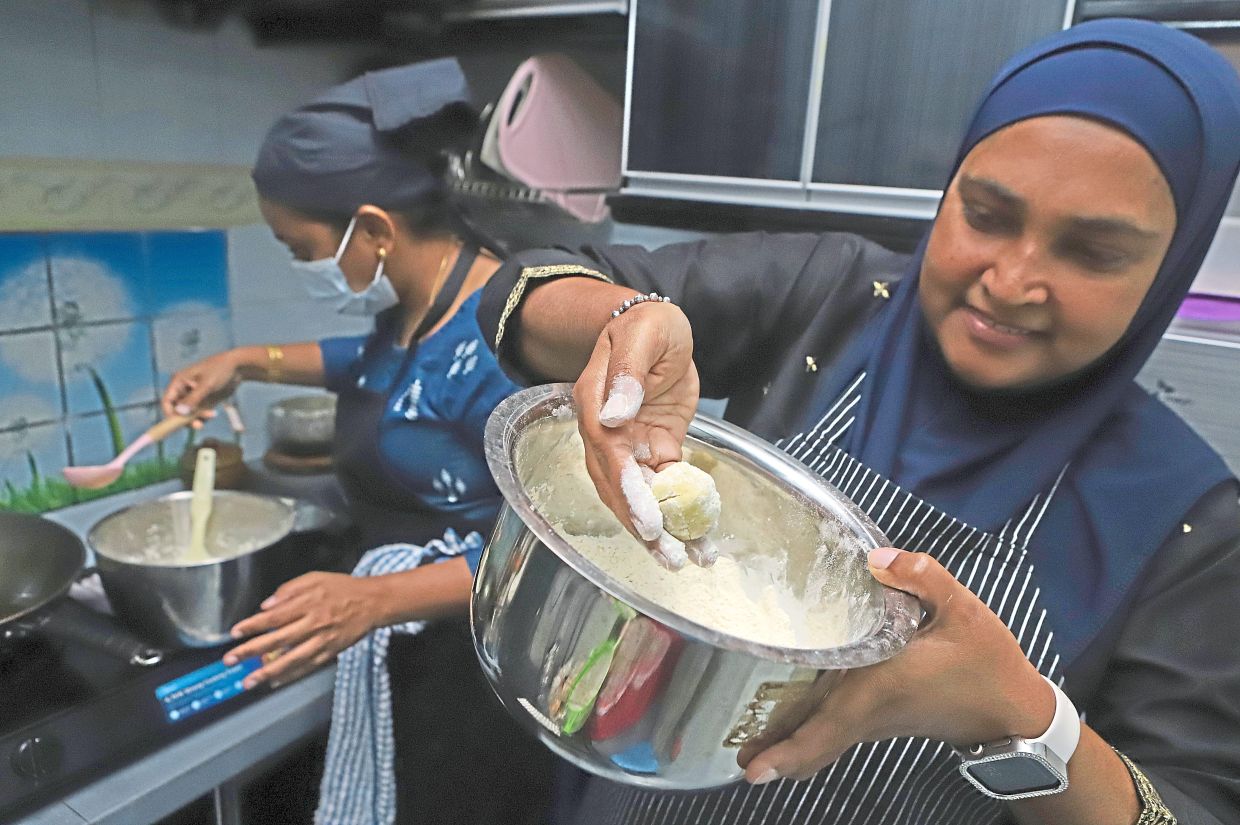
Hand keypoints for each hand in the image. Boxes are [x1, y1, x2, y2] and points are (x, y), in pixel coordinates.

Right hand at [161, 349, 243, 427]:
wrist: (239, 367)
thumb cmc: (220, 370)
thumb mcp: (207, 384)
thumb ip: (193, 399)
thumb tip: (179, 413)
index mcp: (179, 382)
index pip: (167, 402)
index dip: (169, 414)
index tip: (178, 424)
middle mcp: (184, 390)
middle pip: (178, 411)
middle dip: (187, 419)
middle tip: (199, 425)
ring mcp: (194, 396)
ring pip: (189, 414)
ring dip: (197, 418)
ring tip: (212, 414)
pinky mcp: (204, 401)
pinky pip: (199, 414)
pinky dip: (204, 417)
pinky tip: (213, 414)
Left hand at [223, 572, 378, 688]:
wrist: (373, 602)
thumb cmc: (342, 588)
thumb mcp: (315, 578)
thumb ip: (290, 590)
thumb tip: (266, 606)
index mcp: (308, 603)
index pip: (275, 616)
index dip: (253, 625)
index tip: (235, 633)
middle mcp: (314, 624)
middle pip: (278, 640)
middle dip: (252, 651)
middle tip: (231, 660)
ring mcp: (323, 641)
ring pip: (292, 659)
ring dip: (268, 671)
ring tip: (249, 681)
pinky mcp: (331, 652)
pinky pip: (308, 667)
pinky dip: (291, 676)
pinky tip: (275, 683)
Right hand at [572, 302, 711, 569]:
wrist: (657, 326)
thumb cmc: (645, 324)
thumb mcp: (643, 335)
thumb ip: (628, 372)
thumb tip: (615, 415)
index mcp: (596, 405)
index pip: (608, 456)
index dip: (628, 491)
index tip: (649, 521)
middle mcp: (607, 433)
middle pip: (619, 488)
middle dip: (643, 526)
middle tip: (671, 556)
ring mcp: (631, 445)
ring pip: (641, 495)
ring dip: (662, 530)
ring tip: (687, 560)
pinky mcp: (655, 448)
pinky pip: (666, 486)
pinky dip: (681, 512)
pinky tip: (700, 537)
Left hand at [738, 548, 1054, 782]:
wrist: (1013, 710)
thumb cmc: (988, 663)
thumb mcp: (963, 609)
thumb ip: (922, 576)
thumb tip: (875, 557)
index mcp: (882, 685)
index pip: (828, 724)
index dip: (790, 749)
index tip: (754, 768)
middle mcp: (870, 709)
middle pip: (814, 740)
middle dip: (775, 750)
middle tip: (737, 759)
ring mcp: (874, 720)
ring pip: (822, 738)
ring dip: (787, 743)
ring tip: (748, 748)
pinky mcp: (879, 719)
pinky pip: (835, 730)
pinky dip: (809, 735)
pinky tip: (787, 727)